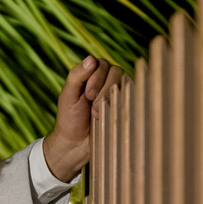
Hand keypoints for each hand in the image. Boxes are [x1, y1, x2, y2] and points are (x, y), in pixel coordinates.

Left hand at [42, 55, 122, 181]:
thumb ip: (77, 76)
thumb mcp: (68, 95)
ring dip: (112, 97)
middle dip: (103, 88)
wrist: (77, 144)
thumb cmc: (70, 119)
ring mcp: (119, 92)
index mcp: (92, 74)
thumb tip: (91, 59)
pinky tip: (112, 114)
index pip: (102, 64)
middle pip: (116, 71)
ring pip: (125, 82)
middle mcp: (107, 80)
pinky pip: (134, 96)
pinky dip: (123, 103)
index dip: (96, 78)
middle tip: (93, 105)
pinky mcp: (127, 104)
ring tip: (98, 113)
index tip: (87, 95)